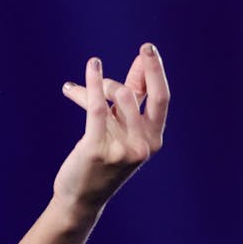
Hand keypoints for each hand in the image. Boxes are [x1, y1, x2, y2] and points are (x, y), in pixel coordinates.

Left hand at [52, 43, 169, 221]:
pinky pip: (97, 107)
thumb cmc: (101, 158)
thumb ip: (129, 102)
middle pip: (151, 96)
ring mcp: (123, 148)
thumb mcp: (120, 130)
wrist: (81, 196)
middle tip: (145, 47)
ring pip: (119, 97)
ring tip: (82, 85)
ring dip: (102, 84)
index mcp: (153, 139)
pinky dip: (94, 83)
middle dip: (152, 69)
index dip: (155, 73)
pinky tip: (92, 67)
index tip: (147, 50)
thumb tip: (140, 65)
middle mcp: (143, 144)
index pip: (161, 99)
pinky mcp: (98, 148)